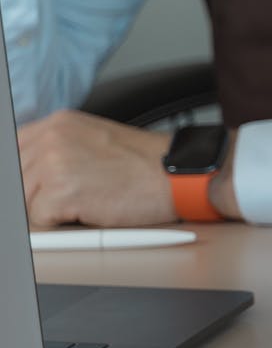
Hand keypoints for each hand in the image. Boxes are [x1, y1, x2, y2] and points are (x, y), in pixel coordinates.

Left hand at [17, 110, 173, 226]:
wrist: (179, 175)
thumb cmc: (145, 165)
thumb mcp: (93, 142)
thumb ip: (56, 151)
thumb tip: (25, 178)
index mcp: (58, 123)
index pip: (13, 151)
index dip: (23, 176)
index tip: (33, 188)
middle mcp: (52, 137)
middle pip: (16, 180)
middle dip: (36, 196)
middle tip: (70, 198)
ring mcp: (54, 163)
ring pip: (23, 202)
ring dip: (49, 209)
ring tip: (86, 200)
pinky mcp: (61, 192)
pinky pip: (39, 221)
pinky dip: (63, 224)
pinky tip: (91, 209)